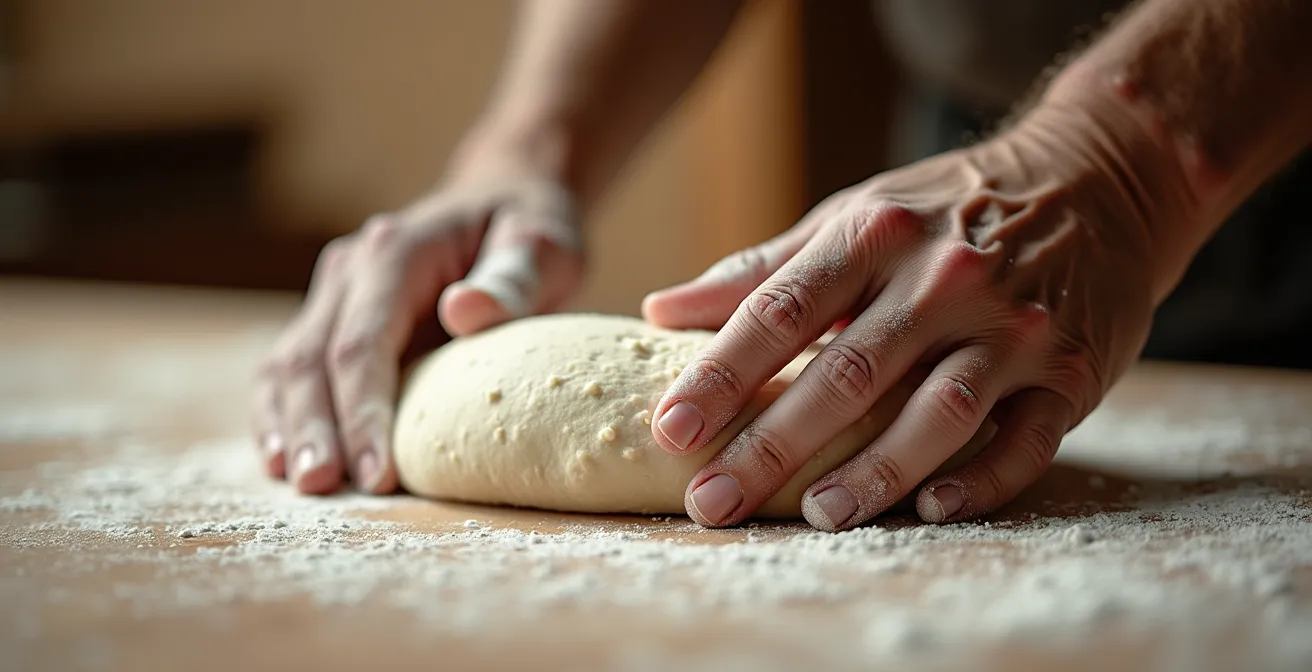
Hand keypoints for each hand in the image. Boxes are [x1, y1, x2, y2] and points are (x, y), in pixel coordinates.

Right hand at [250, 148, 583, 494]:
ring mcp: (335, 294)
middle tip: (321, 489)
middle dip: (315, 429)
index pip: (362, 343)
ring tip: (300, 486)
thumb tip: (464, 312)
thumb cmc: (528, 230)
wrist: (503, 200)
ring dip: (289, 428)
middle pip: (312, 359)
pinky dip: (283, 416)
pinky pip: (293, 372)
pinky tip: (283, 462)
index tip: (376, 475)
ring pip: (288, 367)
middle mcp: (351, 270)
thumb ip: (511, 279)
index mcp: (395, 251)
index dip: (363, 412)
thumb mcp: (542, 245)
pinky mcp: (333, 319)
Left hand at [644, 95, 1191, 529]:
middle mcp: (945, 279)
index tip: (669, 429)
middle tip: (713, 500)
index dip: (720, 374)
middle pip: (848, 372)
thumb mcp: (854, 215)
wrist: (1101, 178)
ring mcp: (1014, 326)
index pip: (782, 310)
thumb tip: (661, 311)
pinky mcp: (1073, 369)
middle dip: (772, 443)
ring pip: (938, 411)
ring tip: (815, 517)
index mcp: (876, 234)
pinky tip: (929, 509)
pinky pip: (1026, 439)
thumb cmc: (947, 209)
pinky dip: (980, 480)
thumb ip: (762, 269)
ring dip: (874, 471)